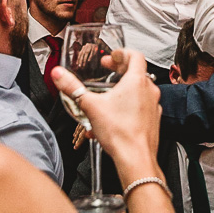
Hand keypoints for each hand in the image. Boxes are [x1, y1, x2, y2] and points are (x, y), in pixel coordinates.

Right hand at [52, 47, 160, 182]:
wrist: (136, 159)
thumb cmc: (120, 133)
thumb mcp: (90, 106)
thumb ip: (72, 87)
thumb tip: (59, 75)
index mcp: (137, 81)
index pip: (135, 55)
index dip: (121, 53)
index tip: (111, 58)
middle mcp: (149, 91)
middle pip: (136, 72)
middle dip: (119, 72)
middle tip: (108, 73)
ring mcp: (153, 106)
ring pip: (138, 92)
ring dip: (122, 92)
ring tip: (106, 100)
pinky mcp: (153, 120)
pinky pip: (140, 108)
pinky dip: (127, 109)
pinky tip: (111, 120)